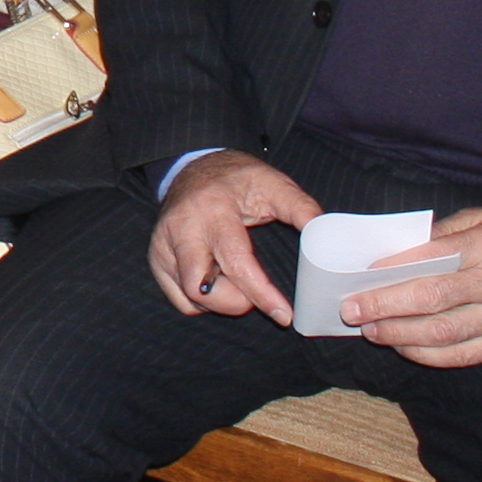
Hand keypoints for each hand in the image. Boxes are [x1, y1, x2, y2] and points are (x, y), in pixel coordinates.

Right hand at [149, 150, 319, 324]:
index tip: (284, 315)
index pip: (236, 262)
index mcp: (213, 209)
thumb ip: (300, 207)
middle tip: (256, 296)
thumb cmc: (237, 179)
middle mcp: (182, 228)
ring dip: (219, 300)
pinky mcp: (156, 258)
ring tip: (237, 280)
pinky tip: (217, 280)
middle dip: (234, 303)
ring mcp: (163, 244)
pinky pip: (179, 298)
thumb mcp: (273, 183)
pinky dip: (203, 300)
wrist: (195, 166)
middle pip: (200, 288)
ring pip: (189, 297)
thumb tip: (324, 232)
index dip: (261, 294)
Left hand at [343, 205, 481, 366]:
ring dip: (400, 335)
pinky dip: (428, 355)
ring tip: (370, 330)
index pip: (431, 261)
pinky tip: (404, 347)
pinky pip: (463, 355)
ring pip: (444, 334)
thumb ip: (443, 234)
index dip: (392, 271)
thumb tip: (395, 253)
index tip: (361, 276)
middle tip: (351, 310)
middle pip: (431, 301)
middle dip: (385, 307)